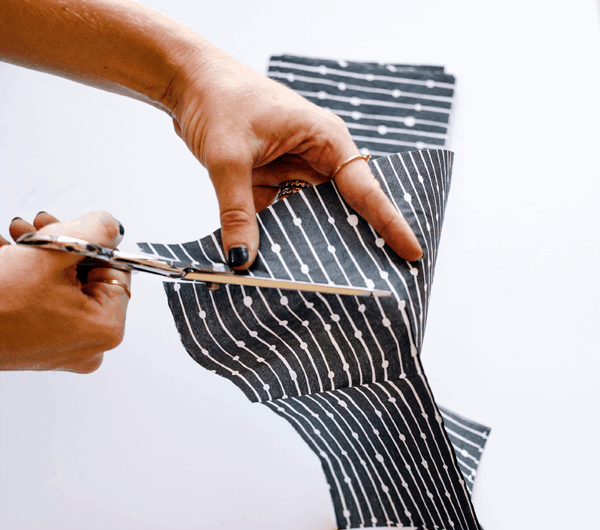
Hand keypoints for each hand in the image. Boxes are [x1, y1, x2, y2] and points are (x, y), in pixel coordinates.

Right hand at [0, 211, 130, 372]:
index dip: (95, 243)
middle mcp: (89, 346)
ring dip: (41, 256)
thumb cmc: (0, 307)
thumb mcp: (53, 252)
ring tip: (19, 237)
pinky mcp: (40, 346)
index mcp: (105, 329)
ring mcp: (64, 349)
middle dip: (61, 246)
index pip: (117, 273)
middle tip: (39, 228)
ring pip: (63, 287)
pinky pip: (46, 303)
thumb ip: (94, 231)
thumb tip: (109, 224)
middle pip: (87, 279)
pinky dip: (30, 277)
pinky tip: (10, 256)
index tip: (74, 228)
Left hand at [165, 52, 422, 268]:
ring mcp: (295, 174)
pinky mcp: (274, 185)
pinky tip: (278, 270)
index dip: (389, 223)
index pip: (365, 188)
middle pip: (345, 210)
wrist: (188, 82)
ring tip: (325, 287)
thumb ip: (237, 212)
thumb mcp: (228, 158)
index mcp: (324, 139)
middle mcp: (317, 158)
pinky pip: (284, 222)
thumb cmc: (218, 99)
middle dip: (354, 245)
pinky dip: (280, 243)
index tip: (411, 252)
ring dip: (311, 249)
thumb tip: (241, 260)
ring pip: (313, 221)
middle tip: (374, 284)